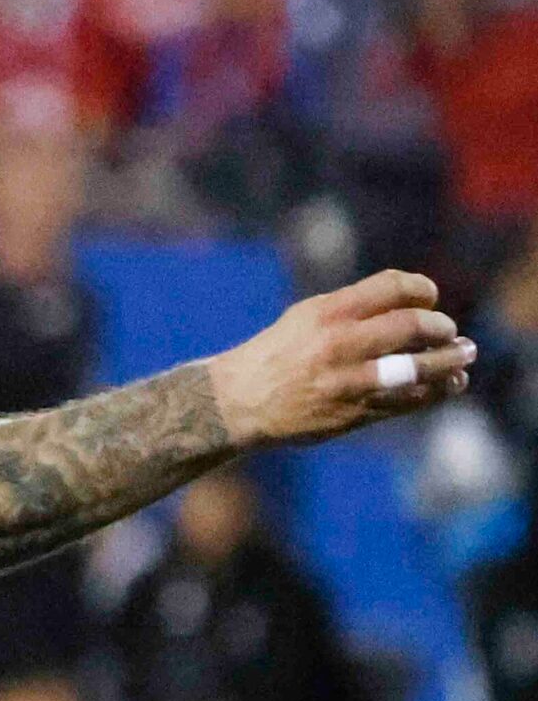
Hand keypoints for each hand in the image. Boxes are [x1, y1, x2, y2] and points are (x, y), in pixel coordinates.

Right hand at [207, 270, 474, 446]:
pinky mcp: (353, 413)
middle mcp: (339, 344)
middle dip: (442, 328)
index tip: (431, 298)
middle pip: (413, 326)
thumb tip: (409, 306)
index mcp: (327, 313)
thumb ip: (352, 309)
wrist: (238, 402)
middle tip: (450, 333)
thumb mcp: (305, 317)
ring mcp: (348, 381)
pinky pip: (408, 401)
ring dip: (450, 362)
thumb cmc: (276, 354)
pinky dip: (435, 392)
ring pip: (418, 367)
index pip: (393, 287)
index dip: (423, 289)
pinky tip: (449, 385)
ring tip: (463, 358)